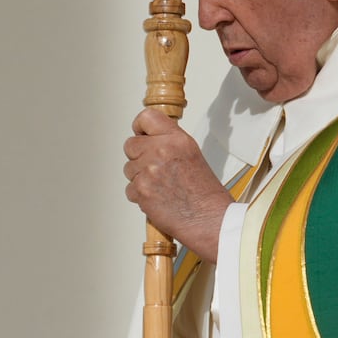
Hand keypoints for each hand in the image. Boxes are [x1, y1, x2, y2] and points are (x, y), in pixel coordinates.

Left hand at [123, 108, 232, 262]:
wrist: (209, 219)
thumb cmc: (205, 193)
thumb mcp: (191, 154)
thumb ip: (169, 142)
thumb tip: (149, 138)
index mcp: (177, 139)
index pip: (146, 118)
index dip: (140, 127)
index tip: (141, 134)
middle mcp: (161, 151)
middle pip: (130, 144)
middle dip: (138, 156)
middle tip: (154, 168)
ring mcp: (149, 171)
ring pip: (128, 168)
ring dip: (139, 177)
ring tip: (160, 186)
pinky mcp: (141, 190)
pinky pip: (129, 188)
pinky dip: (139, 195)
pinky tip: (157, 197)